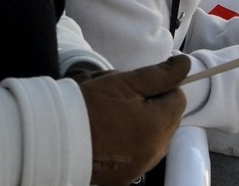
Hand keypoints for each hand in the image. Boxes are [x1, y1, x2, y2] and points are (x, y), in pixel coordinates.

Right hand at [79, 55, 189, 185]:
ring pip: (153, 136)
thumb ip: (159, 75)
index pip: (178, 98)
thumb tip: (185, 64)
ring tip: (112, 116)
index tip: (137, 85)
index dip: (159, 87)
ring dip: (141, 123)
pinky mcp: (125, 177)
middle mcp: (155, 152)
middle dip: (151, 105)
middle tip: (121, 98)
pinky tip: (108, 135)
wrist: (54, 140)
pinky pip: (139, 154)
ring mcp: (140, 167)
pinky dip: (130, 143)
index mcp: (158, 126)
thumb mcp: (124, 83)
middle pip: (167, 119)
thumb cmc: (89, 107)